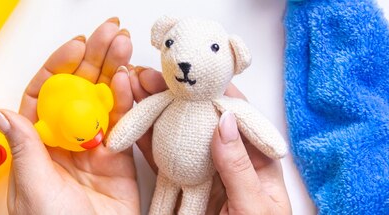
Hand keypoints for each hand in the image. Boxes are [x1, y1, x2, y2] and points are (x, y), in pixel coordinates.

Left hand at [0, 17, 138, 213]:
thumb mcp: (32, 187)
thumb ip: (23, 147)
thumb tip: (0, 110)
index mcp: (37, 144)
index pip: (45, 94)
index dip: (59, 67)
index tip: (75, 47)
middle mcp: (65, 139)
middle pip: (77, 90)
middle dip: (93, 59)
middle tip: (108, 32)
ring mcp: (94, 146)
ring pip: (103, 100)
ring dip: (113, 71)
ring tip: (123, 44)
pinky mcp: (120, 157)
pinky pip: (124, 123)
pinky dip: (128, 101)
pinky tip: (129, 80)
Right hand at [129, 67, 290, 213]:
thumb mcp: (255, 207)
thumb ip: (239, 168)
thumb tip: (225, 122)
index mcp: (257, 160)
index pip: (238, 116)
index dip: (216, 91)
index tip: (194, 74)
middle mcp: (228, 160)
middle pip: (202, 119)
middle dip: (178, 96)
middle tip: (152, 76)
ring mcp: (204, 172)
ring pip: (179, 135)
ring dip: (157, 113)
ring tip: (135, 90)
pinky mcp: (184, 187)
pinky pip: (164, 161)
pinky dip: (147, 143)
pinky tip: (131, 125)